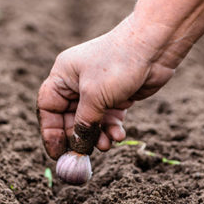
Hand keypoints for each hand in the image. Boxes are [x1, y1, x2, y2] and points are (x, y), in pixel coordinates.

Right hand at [36, 0, 203, 159]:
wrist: (155, 47)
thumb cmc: (118, 64)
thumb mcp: (95, 97)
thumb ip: (84, 124)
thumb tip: (77, 147)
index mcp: (64, 75)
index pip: (48, 107)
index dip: (51, 131)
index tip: (57, 153)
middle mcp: (78, 82)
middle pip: (70, 117)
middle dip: (79, 136)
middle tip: (85, 156)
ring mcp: (99, 89)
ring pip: (92, 121)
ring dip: (98, 135)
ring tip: (107, 145)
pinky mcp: (118, 95)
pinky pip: (109, 118)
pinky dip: (112, 128)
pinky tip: (120, 136)